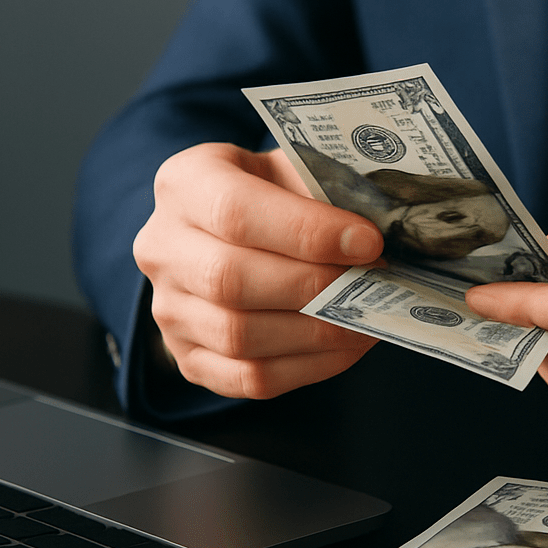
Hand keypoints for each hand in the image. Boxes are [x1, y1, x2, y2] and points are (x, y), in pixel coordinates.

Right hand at [133, 142, 383, 397]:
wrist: (235, 234)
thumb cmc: (276, 197)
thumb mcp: (296, 170)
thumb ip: (328, 191)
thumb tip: (385, 229)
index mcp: (184, 184)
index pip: (235, 211)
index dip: (306, 232)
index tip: (368, 242)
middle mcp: (161, 247)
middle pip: (230, 279)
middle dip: (315, 286)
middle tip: (374, 283)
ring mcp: (169, 309)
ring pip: (239, 336)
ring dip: (317, 331)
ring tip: (369, 316)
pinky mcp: (189, 359)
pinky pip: (249, 378)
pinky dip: (309, 366)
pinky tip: (348, 345)